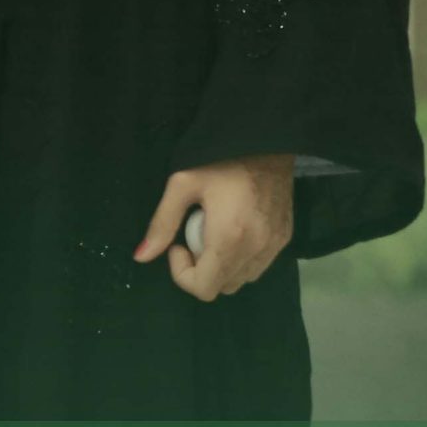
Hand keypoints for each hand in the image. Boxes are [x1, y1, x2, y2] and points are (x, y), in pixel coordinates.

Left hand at [135, 154, 294, 300]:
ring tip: (216, 235)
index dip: (182, 274)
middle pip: (222, 287)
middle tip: (195, 238)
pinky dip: (243, 259)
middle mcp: (256, 249)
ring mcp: (274, 244)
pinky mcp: (285, 236)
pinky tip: (237, 231)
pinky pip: (259, 265)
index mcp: (229, 239)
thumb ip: (162, 223)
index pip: (204, 288)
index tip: (178, 245)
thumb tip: (141, 258)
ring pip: (242, 279)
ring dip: (223, 267)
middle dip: (202, 271)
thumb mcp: (183, 184)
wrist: (267, 138)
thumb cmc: (222, 160)